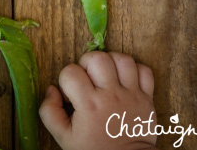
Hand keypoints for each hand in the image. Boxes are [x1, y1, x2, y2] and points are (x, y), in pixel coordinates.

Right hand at [40, 51, 155, 149]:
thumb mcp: (64, 137)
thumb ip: (49, 112)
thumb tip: (52, 89)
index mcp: (89, 105)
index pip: (70, 71)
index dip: (65, 80)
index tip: (71, 96)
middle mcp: (111, 95)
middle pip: (97, 58)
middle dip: (86, 64)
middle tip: (87, 81)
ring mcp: (132, 95)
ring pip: (122, 59)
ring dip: (110, 63)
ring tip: (105, 76)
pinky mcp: (147, 98)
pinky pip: (144, 70)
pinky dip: (134, 70)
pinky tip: (124, 80)